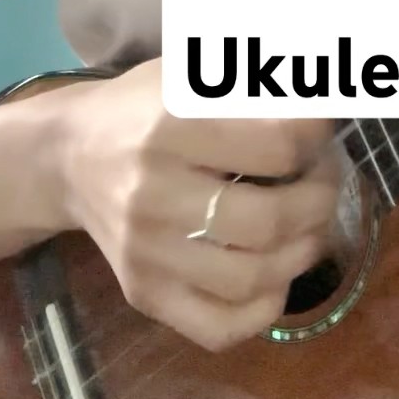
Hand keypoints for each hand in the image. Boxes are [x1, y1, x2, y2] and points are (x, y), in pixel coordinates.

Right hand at [56, 58, 340, 351]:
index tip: (322, 129)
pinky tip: (276, 274)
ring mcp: (146, 253)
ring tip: (310, 223)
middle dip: (319, 199)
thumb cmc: (143, 106)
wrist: (69, 157)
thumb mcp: (193, 72)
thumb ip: (258, 83)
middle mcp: (154, 193)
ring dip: (303, 251)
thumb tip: (329, 93)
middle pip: (269, 219)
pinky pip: (219, 327)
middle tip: (323, 179)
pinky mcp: (143, 294)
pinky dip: (264, 309)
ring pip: (252, 277)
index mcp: (172, 124)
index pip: (277, 143)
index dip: (317, 137)